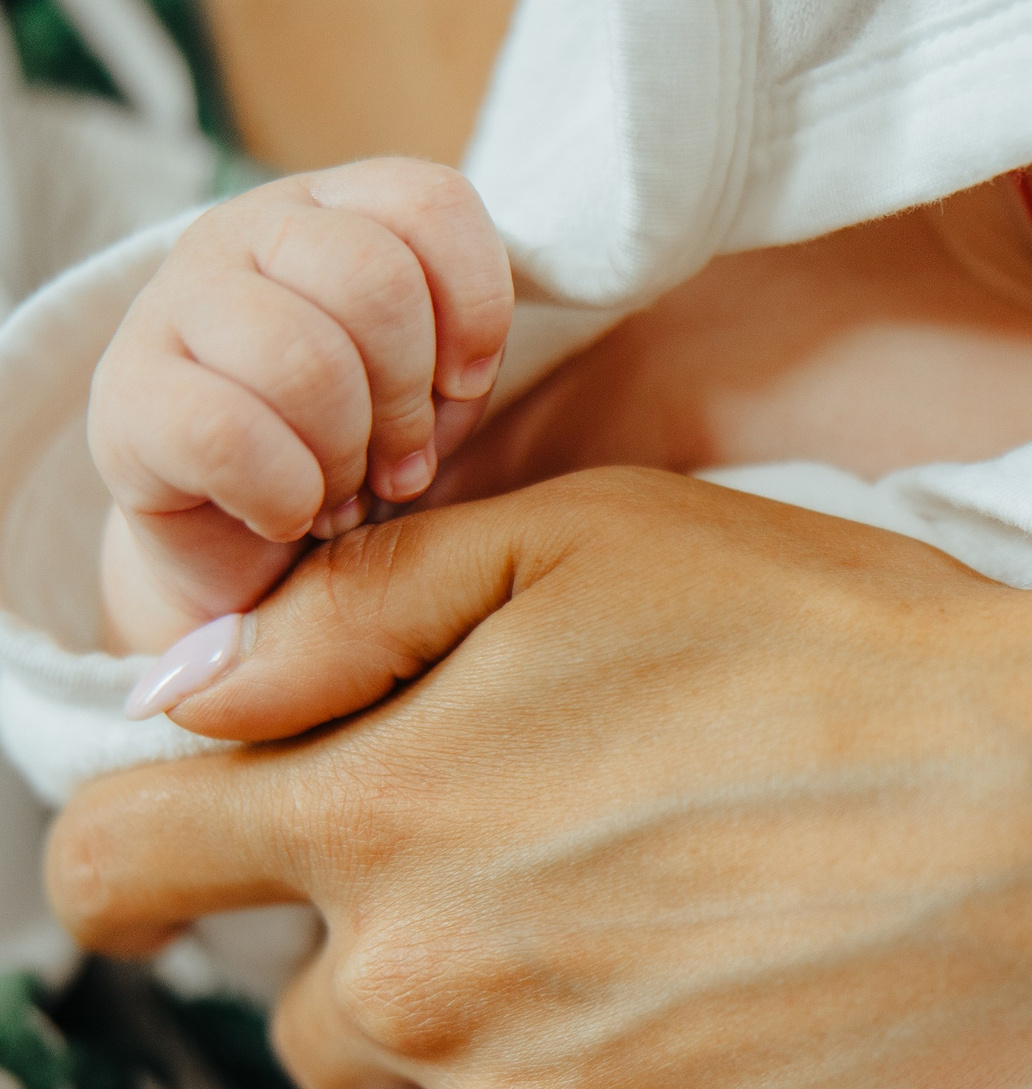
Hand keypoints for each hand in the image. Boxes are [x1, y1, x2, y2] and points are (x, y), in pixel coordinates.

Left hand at [48, 471, 1031, 1088]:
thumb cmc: (861, 663)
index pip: (115, 870)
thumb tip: (192, 693)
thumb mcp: (602, 543)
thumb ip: (353, 608)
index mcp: (382, 811)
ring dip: (535, 1072)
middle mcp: (421, 992)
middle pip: (313, 1017)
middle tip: (605, 892)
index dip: (143, 867)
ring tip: (710, 980)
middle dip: (415, 958)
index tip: (193, 880)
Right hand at [88, 160, 512, 653]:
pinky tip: (289, 513)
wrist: (265, 571)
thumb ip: (482, 342)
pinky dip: (285, 492)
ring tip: (344, 490)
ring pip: (302, 353)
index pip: (432, 202)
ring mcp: (176, 307)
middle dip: (411, 398)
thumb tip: (530, 353)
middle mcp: (248, 234)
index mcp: (338, 211)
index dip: (473, 311)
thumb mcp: (452, 397)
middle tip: (401, 464)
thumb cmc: (378, 469)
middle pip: (371, 278)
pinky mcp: (128, 400)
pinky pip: (230, 431)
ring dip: (346, 450)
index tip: (468, 389)